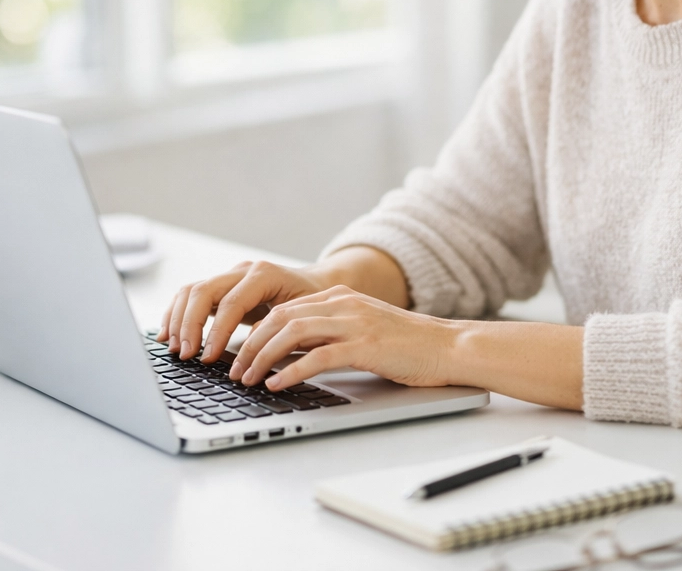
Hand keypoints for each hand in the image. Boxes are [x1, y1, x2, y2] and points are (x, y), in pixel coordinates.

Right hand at [157, 260, 330, 360]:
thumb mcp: (301, 315)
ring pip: (191, 291)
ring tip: (174, 348)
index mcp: (264, 274)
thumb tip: (248, 352)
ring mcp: (229, 276)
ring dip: (178, 320)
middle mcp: (242, 271)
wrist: (317, 284)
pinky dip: (176, 314)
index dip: (216, 332)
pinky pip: (191, 296)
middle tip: (186, 354)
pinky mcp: (221, 287)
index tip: (207, 358)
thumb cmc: (312, 301)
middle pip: (203, 291)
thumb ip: (275, 328)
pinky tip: (168, 335)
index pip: (231, 303)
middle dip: (190, 325)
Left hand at [228, 285, 458, 390]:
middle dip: (251, 344)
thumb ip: (328, 335)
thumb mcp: (361, 330)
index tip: (239, 354)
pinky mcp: (365, 344)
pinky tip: (277, 384)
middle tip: (234, 369)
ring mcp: (354, 322)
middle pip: (281, 317)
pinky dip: (292, 370)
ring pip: (293, 332)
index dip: (256, 331)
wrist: (447, 346)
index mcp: (339, 298)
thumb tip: (288, 355)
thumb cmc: (406, 346)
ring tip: (248, 379)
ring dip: (263, 356)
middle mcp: (343, 304)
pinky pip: (318, 355)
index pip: (284, 309)